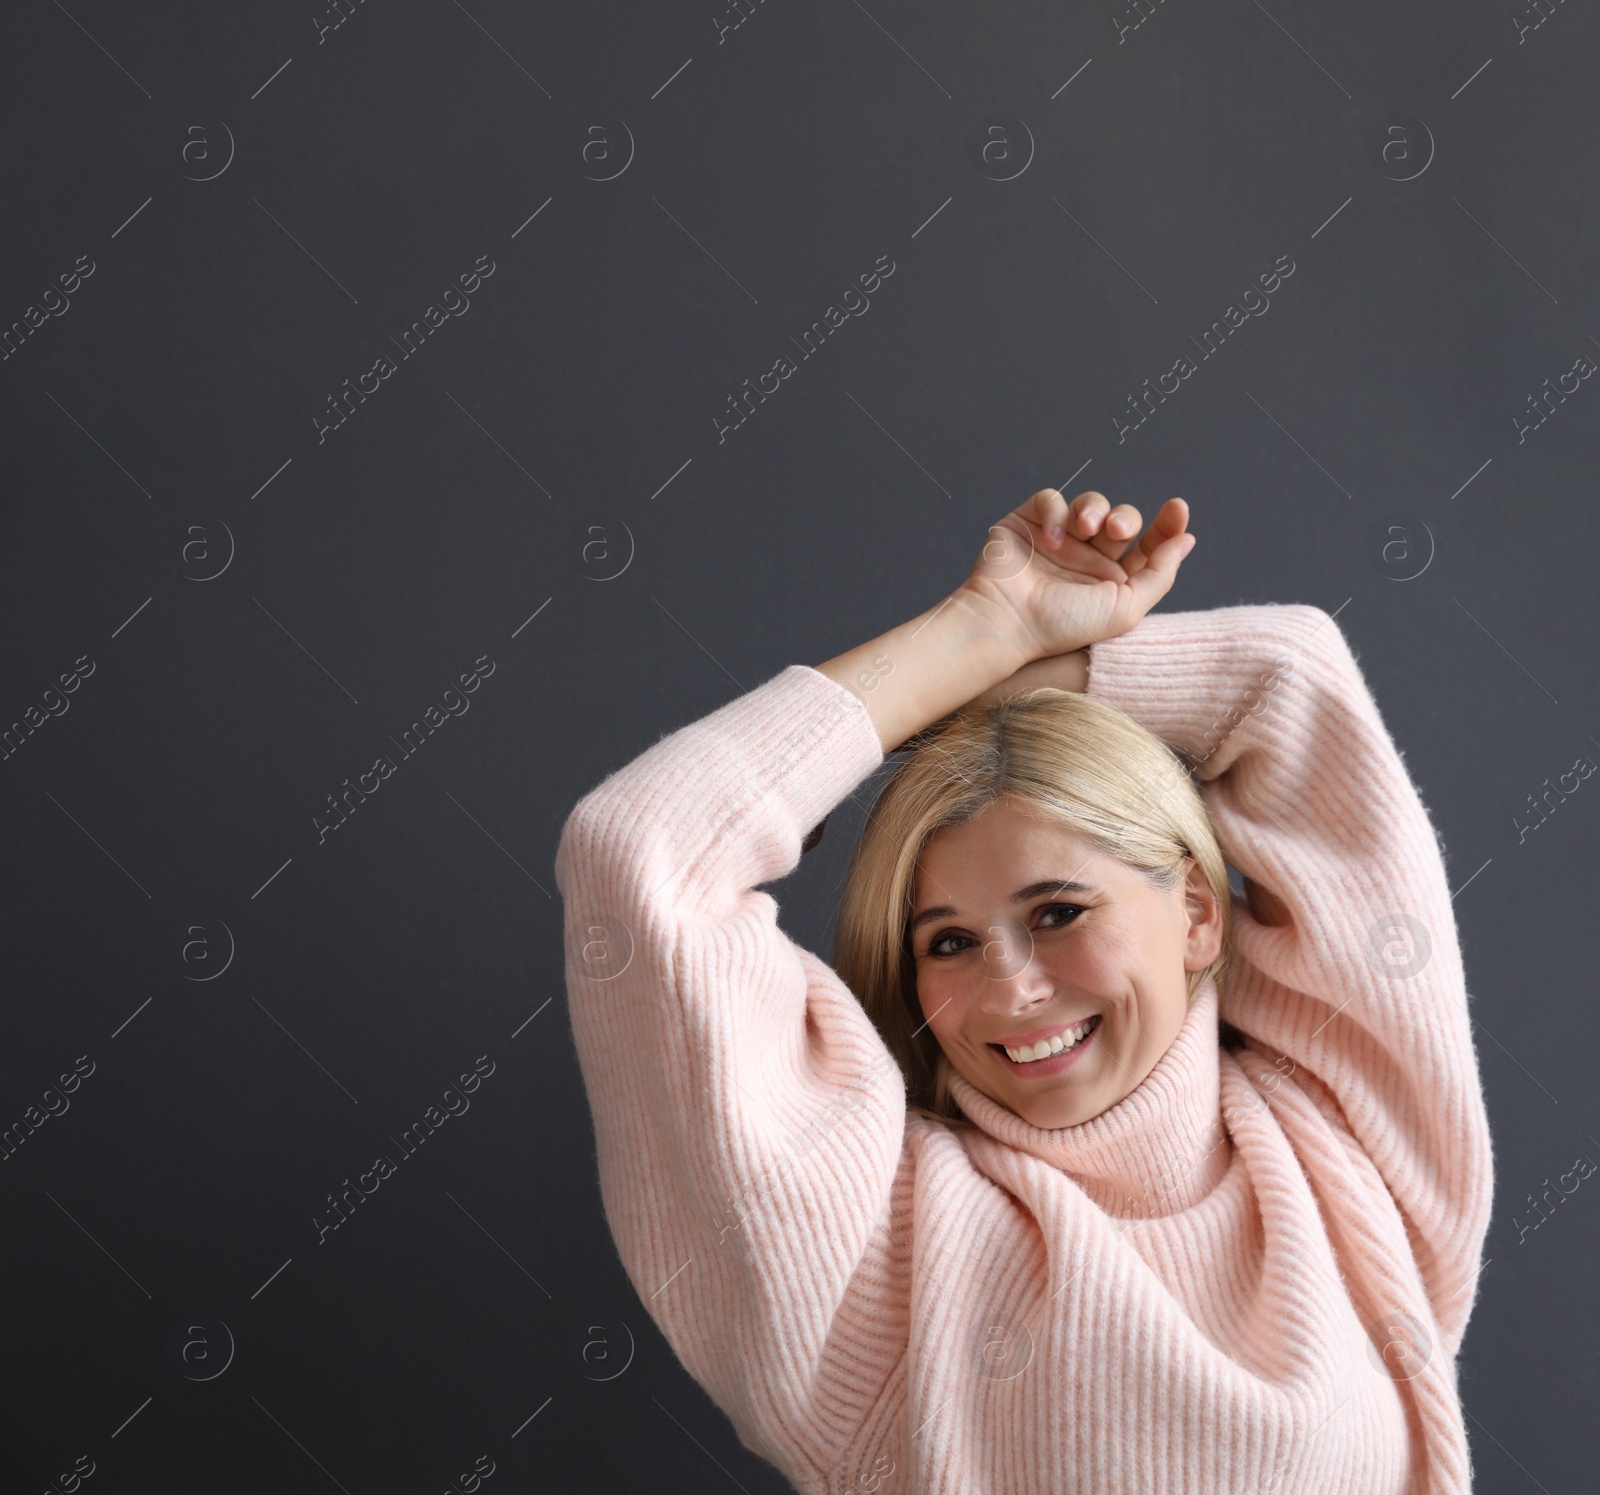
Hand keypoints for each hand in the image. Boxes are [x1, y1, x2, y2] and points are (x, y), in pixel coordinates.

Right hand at [959, 489, 1195, 660]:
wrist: (1008, 621)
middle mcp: (1088, 557)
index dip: (1166, 524)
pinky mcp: (1027, 524)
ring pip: (1090, 504)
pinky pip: (1051, 499)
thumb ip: (1159, 574)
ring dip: (1094, 510)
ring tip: (1085, 528)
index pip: (1148, 544)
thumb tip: (1186, 541)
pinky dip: (1056, 513)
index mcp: (1113, 579)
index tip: (1177, 508)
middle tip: (1116, 531)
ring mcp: (1058, 540)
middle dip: (1125, 518)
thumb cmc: (1063, 624)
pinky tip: (1051, 538)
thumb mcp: (1125, 608)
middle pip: (1122, 519)